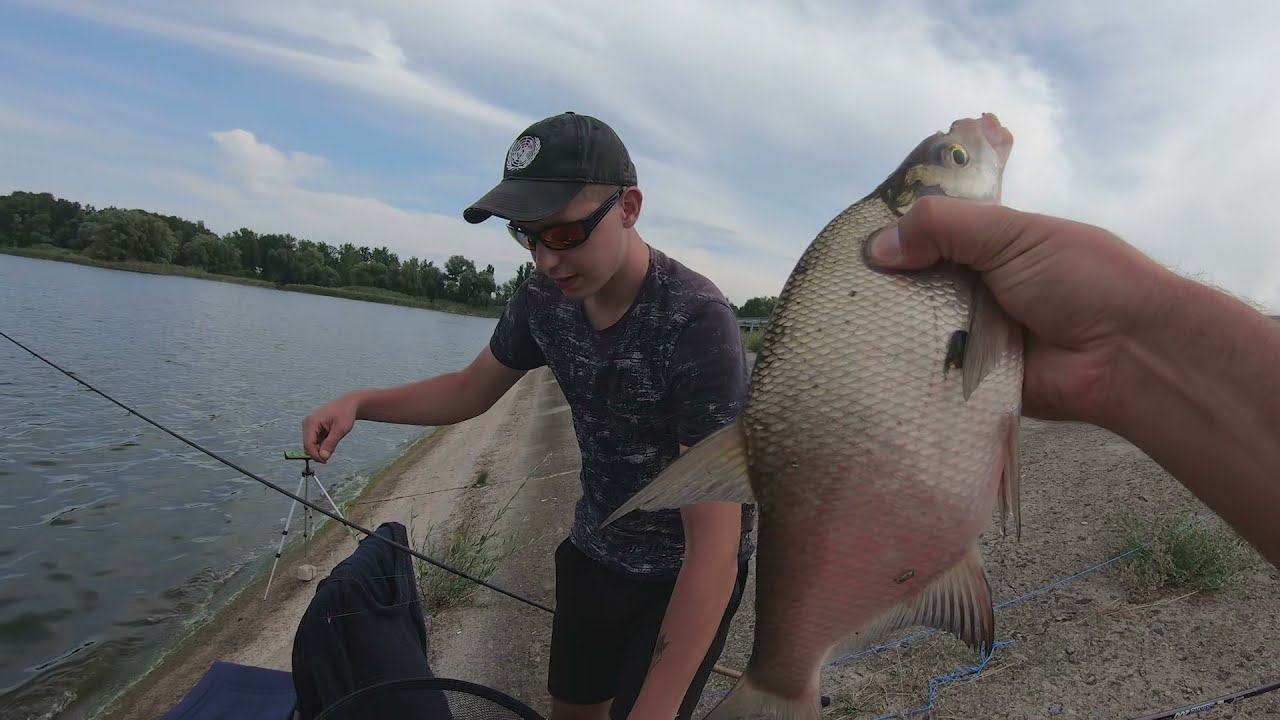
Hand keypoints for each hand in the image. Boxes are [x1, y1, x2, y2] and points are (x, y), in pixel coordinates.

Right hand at [302, 394, 360, 462]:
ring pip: (311, 445)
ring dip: (320, 449)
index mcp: (311, 422)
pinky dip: (321, 445)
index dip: (315, 455)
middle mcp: (307, 423)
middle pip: (308, 445)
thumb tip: (322, 457)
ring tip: (333, 444)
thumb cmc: (345, 413)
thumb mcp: (340, 430)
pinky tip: (330, 441)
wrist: (348, 404)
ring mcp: (309, 426)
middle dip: (317, 453)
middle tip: (329, 457)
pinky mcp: (313, 429)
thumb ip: (330, 444)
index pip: (308, 444)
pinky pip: (315, 442)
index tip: (325, 460)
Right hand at [867, 195, 1175, 424]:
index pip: (926, 238)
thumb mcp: (1012, 233)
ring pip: (914, 330)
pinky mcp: (970, 383)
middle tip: (839, 291)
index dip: (892, 239)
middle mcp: (976, 291)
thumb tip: (876, 248)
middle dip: (883, 288)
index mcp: (988, 248)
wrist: (1128, 355)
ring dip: (890, 330)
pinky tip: (871, 365)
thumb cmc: (1081, 280)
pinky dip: (908, 371)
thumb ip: (944, 227)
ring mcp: (972, 337)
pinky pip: (929, 375)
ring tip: (845, 328)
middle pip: (912, 286)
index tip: (847, 246)